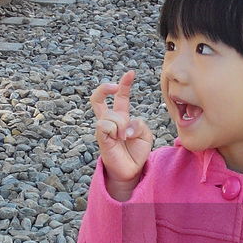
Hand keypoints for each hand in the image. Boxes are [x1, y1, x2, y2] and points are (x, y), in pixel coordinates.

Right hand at [90, 70, 152, 192]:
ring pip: (110, 115)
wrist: (131, 170)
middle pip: (97, 98)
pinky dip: (115, 130)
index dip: (124, 84)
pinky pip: (105, 125)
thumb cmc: (136, 152)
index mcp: (122, 116)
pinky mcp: (100, 137)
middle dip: (105, 88)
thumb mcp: (145, 134)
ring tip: (124, 137)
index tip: (131, 72)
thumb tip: (125, 125)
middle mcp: (110, 120)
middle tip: (114, 86)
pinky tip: (118, 139)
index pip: (121, 96)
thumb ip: (139, 124)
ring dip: (122, 124)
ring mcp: (104, 128)